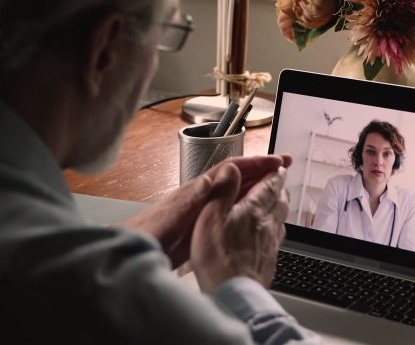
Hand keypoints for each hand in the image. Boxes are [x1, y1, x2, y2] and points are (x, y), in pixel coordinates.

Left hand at [119, 154, 291, 267]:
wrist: (128, 252)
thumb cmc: (145, 235)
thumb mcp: (171, 217)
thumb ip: (192, 198)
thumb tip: (215, 178)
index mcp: (195, 191)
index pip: (231, 170)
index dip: (256, 163)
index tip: (278, 161)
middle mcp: (200, 196)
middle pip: (236, 177)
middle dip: (261, 169)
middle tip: (286, 165)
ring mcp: (201, 210)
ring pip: (235, 193)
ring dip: (256, 186)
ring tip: (277, 185)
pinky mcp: (200, 225)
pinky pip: (230, 210)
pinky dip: (246, 206)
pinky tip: (254, 213)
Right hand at [190, 161, 290, 292]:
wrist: (234, 293)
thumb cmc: (219, 258)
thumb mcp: (211, 216)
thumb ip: (223, 190)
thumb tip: (232, 168)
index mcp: (254, 211)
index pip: (269, 186)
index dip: (274, 174)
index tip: (279, 166)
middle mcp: (267, 225)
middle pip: (279, 202)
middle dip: (279, 189)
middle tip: (279, 182)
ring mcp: (270, 245)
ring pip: (280, 220)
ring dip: (280, 208)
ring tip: (277, 203)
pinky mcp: (268, 262)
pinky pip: (277, 240)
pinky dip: (275, 231)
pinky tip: (270, 236)